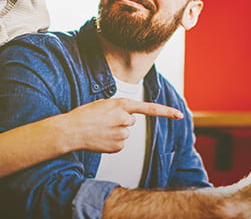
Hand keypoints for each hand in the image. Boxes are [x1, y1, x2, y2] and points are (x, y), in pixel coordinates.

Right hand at [63, 97, 182, 152]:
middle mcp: (124, 119)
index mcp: (121, 104)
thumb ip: (118, 108)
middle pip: (130, 122)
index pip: (149, 108)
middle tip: (104, 121)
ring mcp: (121, 134)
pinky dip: (111, 142)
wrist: (71, 130)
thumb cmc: (84, 115)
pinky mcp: (117, 147)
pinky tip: (100, 138)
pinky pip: (119, 144)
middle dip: (120, 121)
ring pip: (124, 134)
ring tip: (99, 129)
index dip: (166, 112)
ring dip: (115, 132)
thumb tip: (127, 119)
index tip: (179, 115)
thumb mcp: (103, 104)